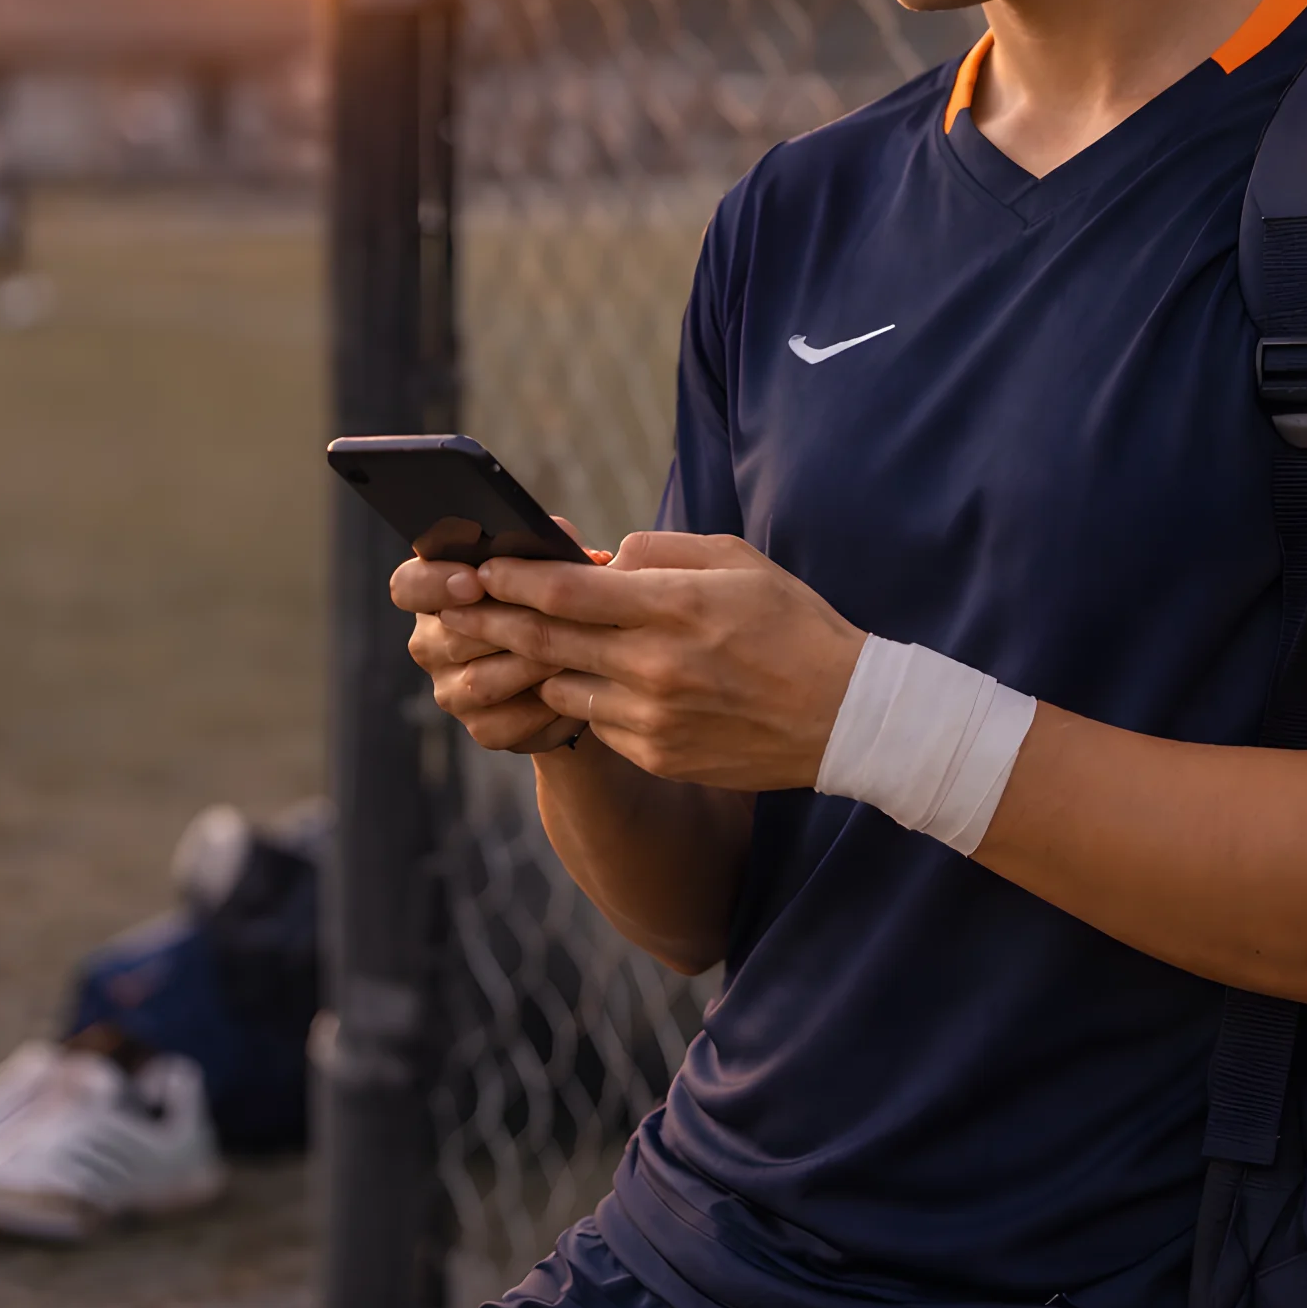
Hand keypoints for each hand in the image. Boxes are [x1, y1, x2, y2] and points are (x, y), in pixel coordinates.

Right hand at [391, 523, 602, 754]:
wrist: (583, 670)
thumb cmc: (557, 604)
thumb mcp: (555, 566)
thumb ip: (548, 546)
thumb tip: (559, 539)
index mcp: (436, 590)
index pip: (407, 586)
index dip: (434, 584)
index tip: (476, 582)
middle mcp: (431, 641)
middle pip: (452, 637)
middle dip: (509, 626)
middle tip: (558, 617)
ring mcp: (449, 689)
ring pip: (481, 681)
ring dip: (532, 666)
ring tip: (574, 650)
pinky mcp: (480, 727)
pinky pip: (505, 722)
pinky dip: (543, 707)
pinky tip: (570, 689)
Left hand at [437, 531, 867, 789]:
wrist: (844, 716)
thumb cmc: (791, 625)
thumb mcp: (736, 562)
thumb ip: (662, 551)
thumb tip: (602, 559)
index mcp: (675, 606)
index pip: (565, 590)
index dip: (513, 577)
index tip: (484, 566)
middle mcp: (655, 665)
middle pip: (546, 640)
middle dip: (494, 620)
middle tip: (462, 606)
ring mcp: (653, 718)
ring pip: (561, 687)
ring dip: (537, 664)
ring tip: (518, 644)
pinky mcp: (657, 755)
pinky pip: (596, 722)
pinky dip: (585, 699)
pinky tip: (589, 682)